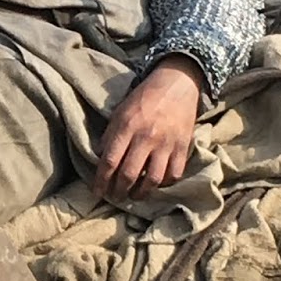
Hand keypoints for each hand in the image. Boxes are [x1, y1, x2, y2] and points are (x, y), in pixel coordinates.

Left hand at [94, 56, 202, 202]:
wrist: (177, 83)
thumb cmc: (144, 98)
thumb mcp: (120, 111)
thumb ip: (110, 135)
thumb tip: (100, 158)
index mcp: (127, 126)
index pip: (110, 161)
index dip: (101, 181)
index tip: (97, 192)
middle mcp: (146, 137)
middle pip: (129, 174)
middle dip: (119, 191)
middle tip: (115, 197)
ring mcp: (166, 143)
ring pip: (153, 179)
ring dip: (141, 193)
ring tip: (134, 195)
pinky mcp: (183, 146)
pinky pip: (174, 173)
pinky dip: (164, 183)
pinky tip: (156, 184)